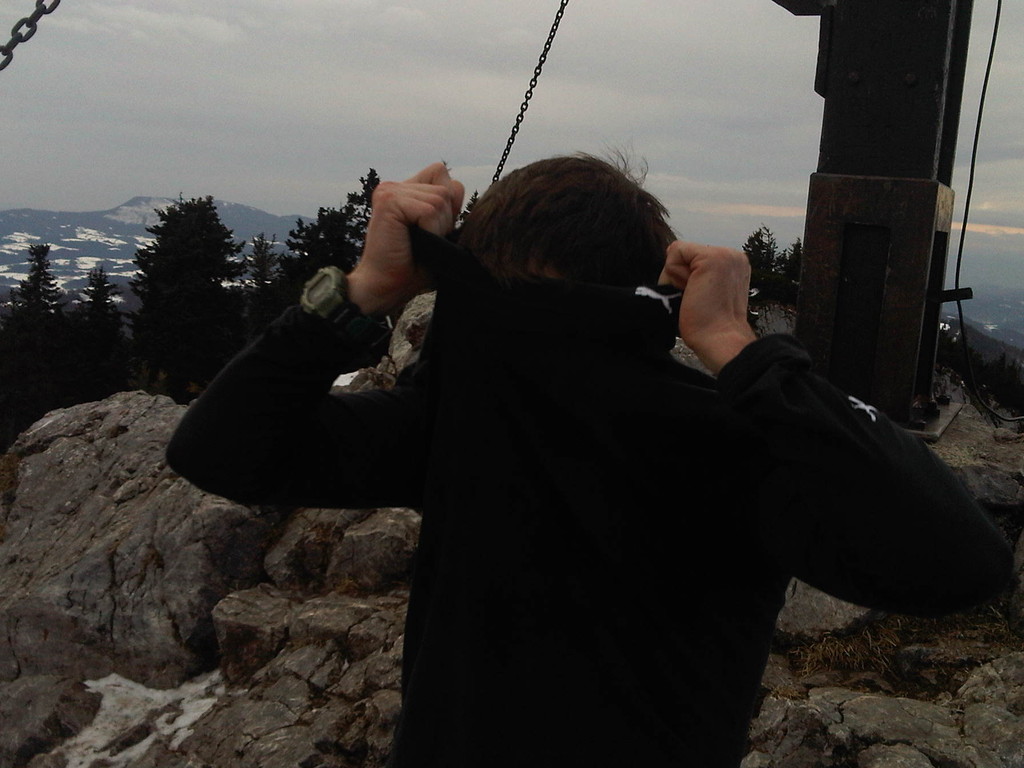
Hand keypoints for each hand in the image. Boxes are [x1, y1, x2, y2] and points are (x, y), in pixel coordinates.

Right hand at [347, 162, 464, 314]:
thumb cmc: (413, 266)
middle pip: (447, 188)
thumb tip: (460, 188)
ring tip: (418, 242)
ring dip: (437, 227)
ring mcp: (390, 191)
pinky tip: (412, 241)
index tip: (432, 231)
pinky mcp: (388, 200)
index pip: (443, 175)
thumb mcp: (438, 232)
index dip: (449, 205)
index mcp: (406, 190)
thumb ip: (447, 207)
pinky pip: (430, 210)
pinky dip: (430, 231)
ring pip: (441, 199)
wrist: (387, 286)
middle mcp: (396, 186)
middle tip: (424, 240)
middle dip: (446, 219)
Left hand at [658, 240, 757, 373]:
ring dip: (677, 279)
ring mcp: (725, 254)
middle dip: (680, 279)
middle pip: (684, 256)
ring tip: (697, 297)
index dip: (685, 281)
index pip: (692, 260)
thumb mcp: (704, 294)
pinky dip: (673, 273)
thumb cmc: (709, 327)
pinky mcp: (712, 257)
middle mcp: (732, 256)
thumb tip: (670, 270)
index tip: (701, 300)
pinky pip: (675, 251)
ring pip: (678, 254)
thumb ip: (694, 278)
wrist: (720, 340)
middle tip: (698, 300)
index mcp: (732, 266)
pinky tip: (691, 290)